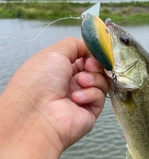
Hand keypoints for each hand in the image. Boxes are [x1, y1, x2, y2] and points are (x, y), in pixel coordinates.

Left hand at [2, 37, 107, 151]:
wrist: (37, 114)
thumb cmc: (38, 82)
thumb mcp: (54, 52)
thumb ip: (76, 44)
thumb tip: (91, 46)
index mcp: (60, 69)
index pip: (84, 57)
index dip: (92, 53)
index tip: (96, 51)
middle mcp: (70, 83)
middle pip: (95, 68)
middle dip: (95, 64)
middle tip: (89, 66)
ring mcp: (81, 98)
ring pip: (101, 81)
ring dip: (93, 78)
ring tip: (80, 82)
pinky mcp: (90, 111)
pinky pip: (100, 97)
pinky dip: (90, 94)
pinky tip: (77, 98)